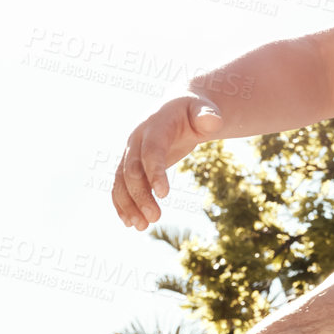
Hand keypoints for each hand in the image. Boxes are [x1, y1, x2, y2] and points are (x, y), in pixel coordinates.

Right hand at [112, 93, 224, 229]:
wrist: (177, 106)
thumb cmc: (194, 109)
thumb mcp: (203, 109)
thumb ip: (207, 115)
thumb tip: (213, 121)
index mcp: (154, 126)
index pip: (151, 151)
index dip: (155, 172)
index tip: (165, 194)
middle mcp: (136, 139)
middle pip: (131, 170)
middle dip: (141, 195)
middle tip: (155, 218)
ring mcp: (130, 151)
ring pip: (121, 181)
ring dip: (128, 204)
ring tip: (141, 227)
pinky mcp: (131, 163)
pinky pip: (120, 185)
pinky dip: (122, 203)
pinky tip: (130, 222)